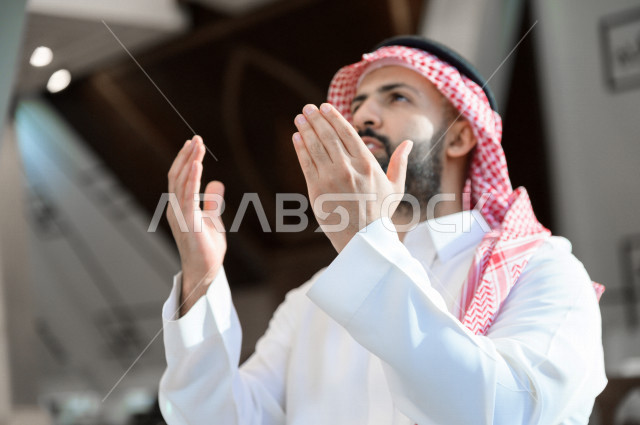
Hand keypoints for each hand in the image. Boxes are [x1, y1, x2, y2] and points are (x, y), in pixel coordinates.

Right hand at [166, 135, 225, 315]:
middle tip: (196, 138)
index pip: (179, 178)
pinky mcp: (188, 223)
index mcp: (180, 207)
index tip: (194, 144)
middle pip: (177, 176)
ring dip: (189, 162)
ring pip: (180, 183)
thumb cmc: (207, 249)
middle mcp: (175, 209)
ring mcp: (179, 216)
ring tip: (196, 146)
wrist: (206, 272)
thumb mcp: (213, 219)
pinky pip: (187, 196)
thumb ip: (212, 202)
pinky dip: (191, 179)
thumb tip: (217, 183)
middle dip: (186, 156)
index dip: (185, 160)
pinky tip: (196, 165)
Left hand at [292, 103, 411, 252]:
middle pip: (328, 136)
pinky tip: (296, 137)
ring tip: (299, 118)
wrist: (363, 239)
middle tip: (307, 108)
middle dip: (316, 119)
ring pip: (315, 146)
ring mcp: (331, 178)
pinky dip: (300, 148)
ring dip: (306, 129)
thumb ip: (400, 163)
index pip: (347, 133)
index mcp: (367, 164)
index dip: (334, 117)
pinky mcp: (316, 190)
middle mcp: (348, 168)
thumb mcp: (395, 187)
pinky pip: (306, 163)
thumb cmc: (380, 214)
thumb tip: (408, 143)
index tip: (325, 106)